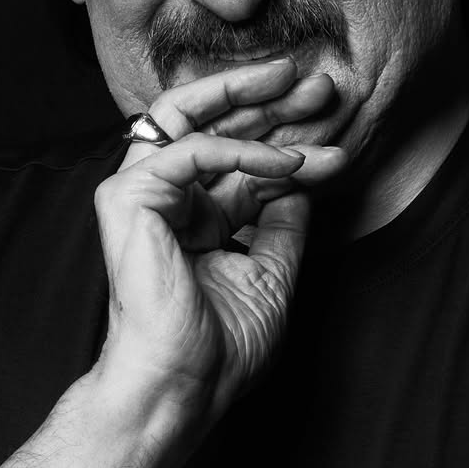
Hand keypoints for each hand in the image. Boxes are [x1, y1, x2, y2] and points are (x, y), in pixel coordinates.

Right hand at [95, 57, 346, 420]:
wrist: (184, 382)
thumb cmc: (221, 346)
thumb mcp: (271, 272)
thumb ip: (282, 223)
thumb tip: (303, 180)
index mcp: (195, 216)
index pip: (243, 160)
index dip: (293, 143)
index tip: (339, 135)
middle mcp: (166, 197)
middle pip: (216, 125)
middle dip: (272, 101)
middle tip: (321, 85)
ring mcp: (141, 193)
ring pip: (191, 116)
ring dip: (251, 98)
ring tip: (301, 86)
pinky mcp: (128, 197)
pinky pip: (190, 151)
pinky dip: (241, 150)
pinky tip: (287, 161)